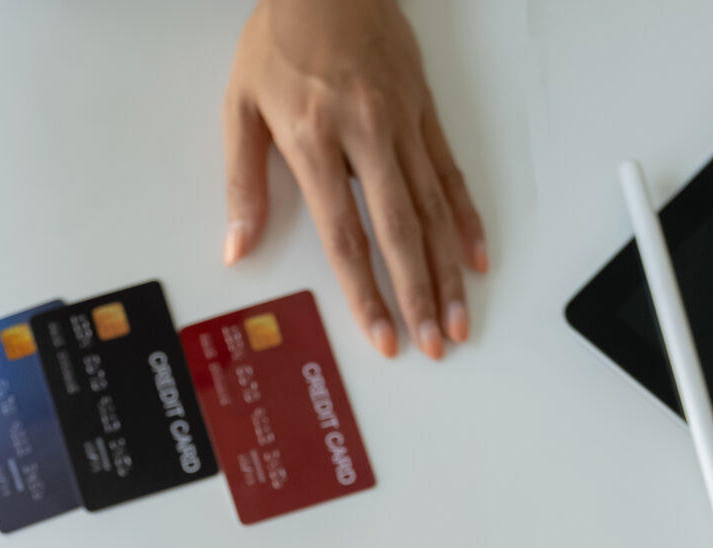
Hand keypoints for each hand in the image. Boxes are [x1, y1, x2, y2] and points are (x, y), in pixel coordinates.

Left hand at [222, 0, 486, 359]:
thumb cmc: (280, 39)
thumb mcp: (240, 108)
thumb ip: (242, 184)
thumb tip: (236, 247)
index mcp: (314, 140)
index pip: (346, 234)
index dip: (366, 291)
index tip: (382, 334)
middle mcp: (366, 135)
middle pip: (400, 230)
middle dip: (419, 294)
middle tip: (434, 342)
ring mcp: (402, 123)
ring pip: (433, 209)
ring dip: (447, 270)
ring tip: (458, 318)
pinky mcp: (425, 111)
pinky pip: (451, 173)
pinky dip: (465, 219)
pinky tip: (475, 257)